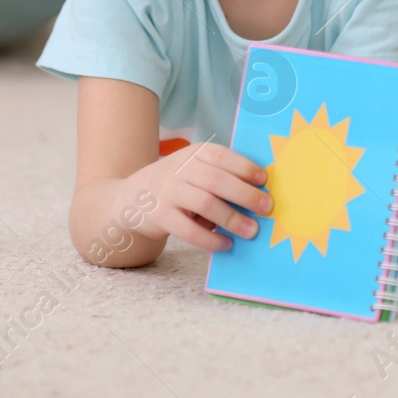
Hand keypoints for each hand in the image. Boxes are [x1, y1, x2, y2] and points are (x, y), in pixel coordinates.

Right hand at [128, 141, 272, 252]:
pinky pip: (188, 230)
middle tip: (267, 208)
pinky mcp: (159, 216)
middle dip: (245, 194)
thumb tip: (258, 194)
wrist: (131, 198)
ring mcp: (168, 192)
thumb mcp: (194, 170)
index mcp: (194, 154)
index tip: (264, 180)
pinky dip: (210, 239)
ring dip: (232, 218)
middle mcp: (180, 169)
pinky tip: (226, 244)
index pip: (222, 156)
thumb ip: (220, 176)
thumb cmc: (177, 185)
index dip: (245, 167)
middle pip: (216, 180)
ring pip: (204, 204)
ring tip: (251, 230)